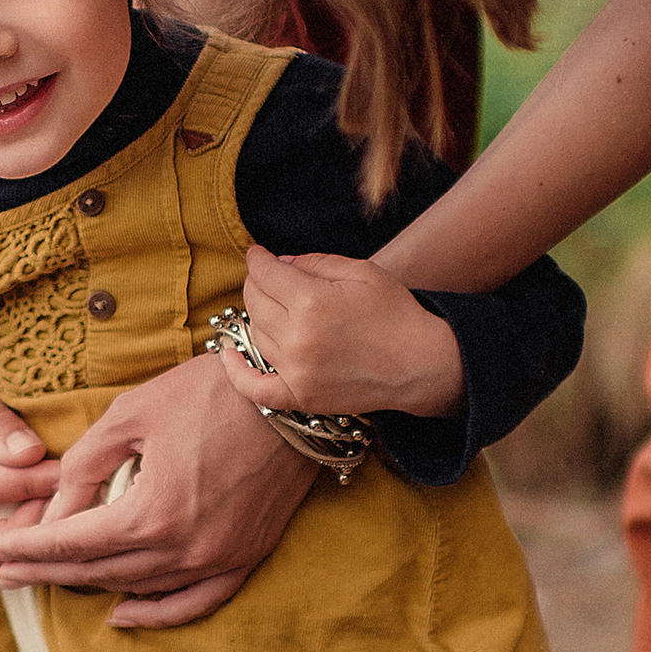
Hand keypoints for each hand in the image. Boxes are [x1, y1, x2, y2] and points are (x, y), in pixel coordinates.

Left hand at [0, 352, 316, 626]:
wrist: (288, 392)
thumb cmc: (205, 393)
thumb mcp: (128, 416)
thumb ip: (84, 468)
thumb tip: (52, 512)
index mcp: (151, 514)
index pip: (72, 544)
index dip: (29, 549)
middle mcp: (185, 549)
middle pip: (100, 573)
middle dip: (48, 572)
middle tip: (7, 572)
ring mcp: (220, 558)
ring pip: (140, 588)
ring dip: (92, 587)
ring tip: (51, 580)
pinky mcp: (246, 556)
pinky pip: (195, 601)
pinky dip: (157, 612)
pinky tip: (123, 614)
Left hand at [219, 246, 462, 417]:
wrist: (422, 364)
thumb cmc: (395, 313)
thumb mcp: (360, 271)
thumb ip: (314, 263)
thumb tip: (278, 264)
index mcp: (311, 302)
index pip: (264, 274)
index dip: (257, 259)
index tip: (256, 254)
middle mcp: (298, 338)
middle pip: (255, 302)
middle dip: (258, 284)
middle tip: (269, 278)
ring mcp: (297, 371)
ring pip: (255, 333)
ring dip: (258, 316)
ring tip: (274, 307)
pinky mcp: (302, 397)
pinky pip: (254, 388)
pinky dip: (235, 372)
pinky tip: (228, 353)